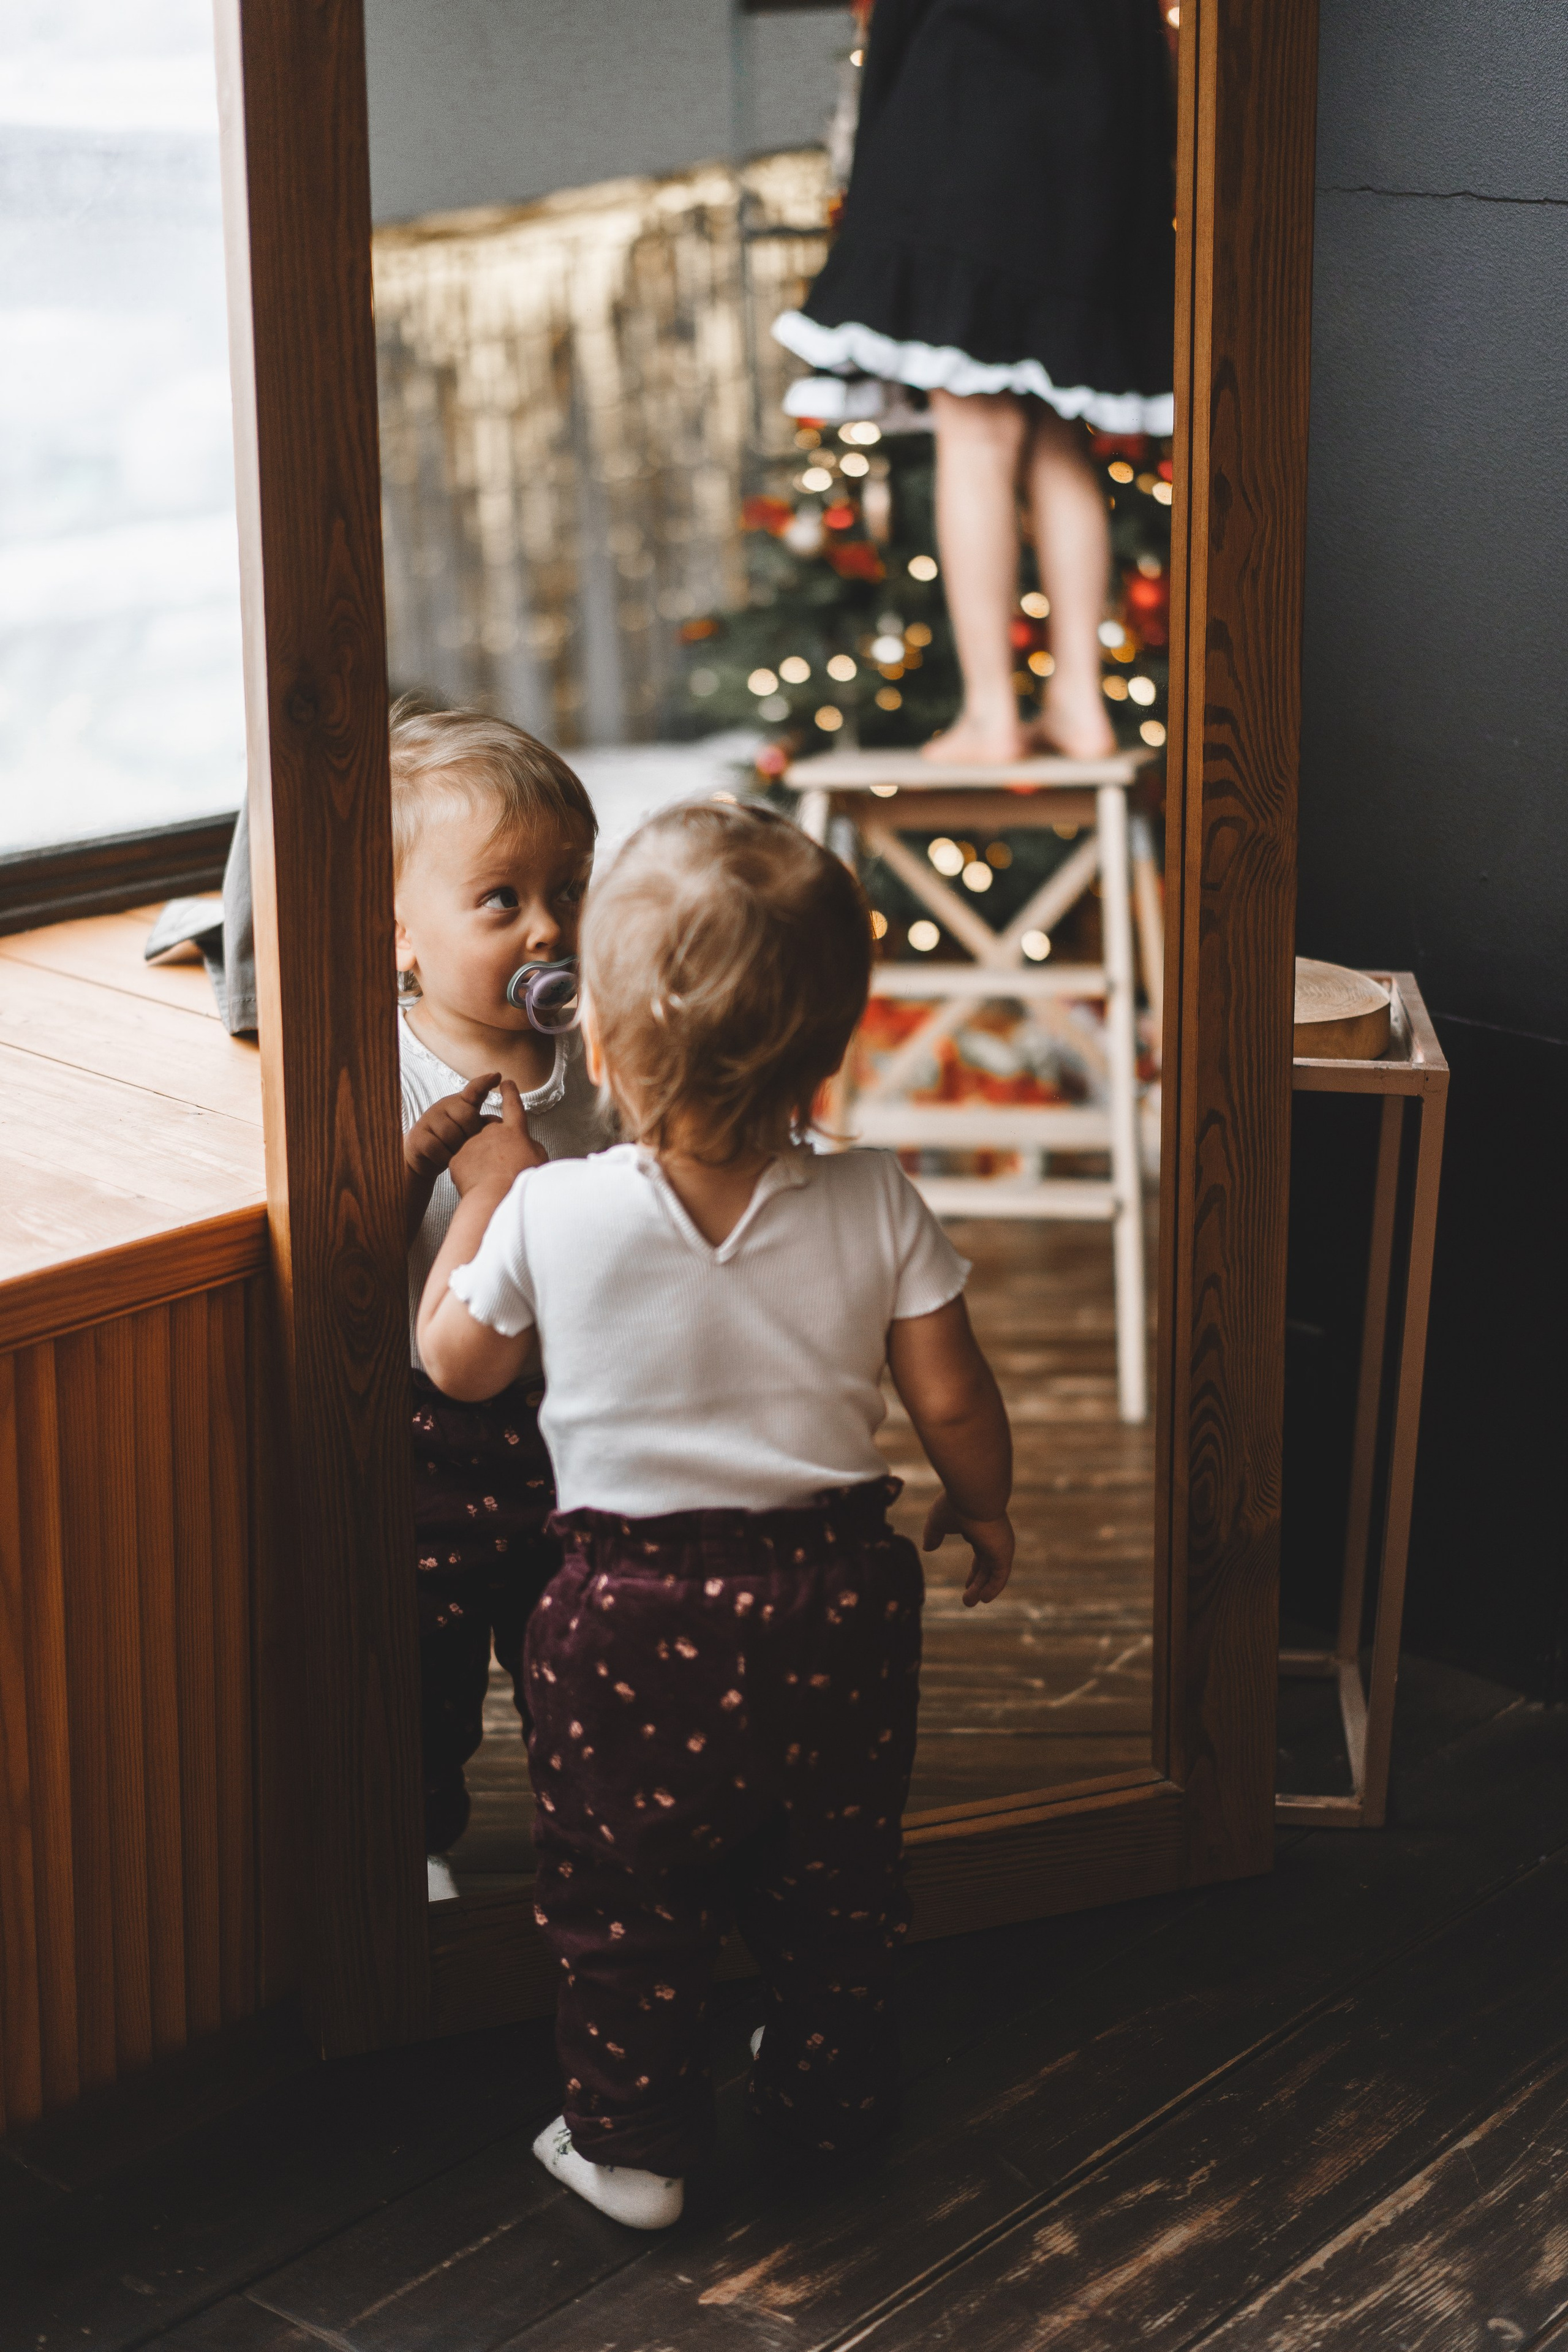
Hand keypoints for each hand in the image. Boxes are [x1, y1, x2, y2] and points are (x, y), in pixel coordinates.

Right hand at [403, 1071, 499, 1183]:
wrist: (423, 1157)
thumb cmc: (452, 1142)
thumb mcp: (468, 1130)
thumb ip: (483, 1122)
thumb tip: (500, 1120)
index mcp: (460, 1102)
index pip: (474, 1089)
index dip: (484, 1083)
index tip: (497, 1076)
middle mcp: (444, 1105)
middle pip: (468, 1116)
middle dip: (471, 1134)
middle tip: (466, 1145)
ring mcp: (429, 1118)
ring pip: (451, 1134)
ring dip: (456, 1149)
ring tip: (454, 1153)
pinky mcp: (418, 1135)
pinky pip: (436, 1147)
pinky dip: (444, 1157)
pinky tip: (444, 1158)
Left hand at [448, 1078, 544, 1197]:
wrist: (496, 1197)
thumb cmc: (523, 1181)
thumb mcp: (539, 1161)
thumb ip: (531, 1147)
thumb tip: (525, 1145)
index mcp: (514, 1131)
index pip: (513, 1106)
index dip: (510, 1093)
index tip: (506, 1083)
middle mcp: (492, 1132)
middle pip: (491, 1133)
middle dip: (494, 1145)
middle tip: (502, 1165)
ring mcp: (472, 1143)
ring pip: (476, 1149)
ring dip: (482, 1162)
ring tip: (490, 1181)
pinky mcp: (457, 1158)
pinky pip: (463, 1164)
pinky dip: (469, 1174)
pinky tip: (478, 1186)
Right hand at [922, 1491, 1013, 1606]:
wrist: (973, 1495)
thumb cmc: (954, 1504)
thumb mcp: (937, 1521)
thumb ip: (933, 1534)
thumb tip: (927, 1548)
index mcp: (979, 1529)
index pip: (981, 1554)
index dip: (975, 1571)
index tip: (967, 1585)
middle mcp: (992, 1538)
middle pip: (987, 1566)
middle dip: (977, 1584)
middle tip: (967, 1600)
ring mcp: (999, 1545)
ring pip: (993, 1573)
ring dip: (982, 1589)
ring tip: (968, 1603)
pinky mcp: (1004, 1552)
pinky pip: (1000, 1575)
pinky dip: (994, 1587)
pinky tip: (985, 1599)